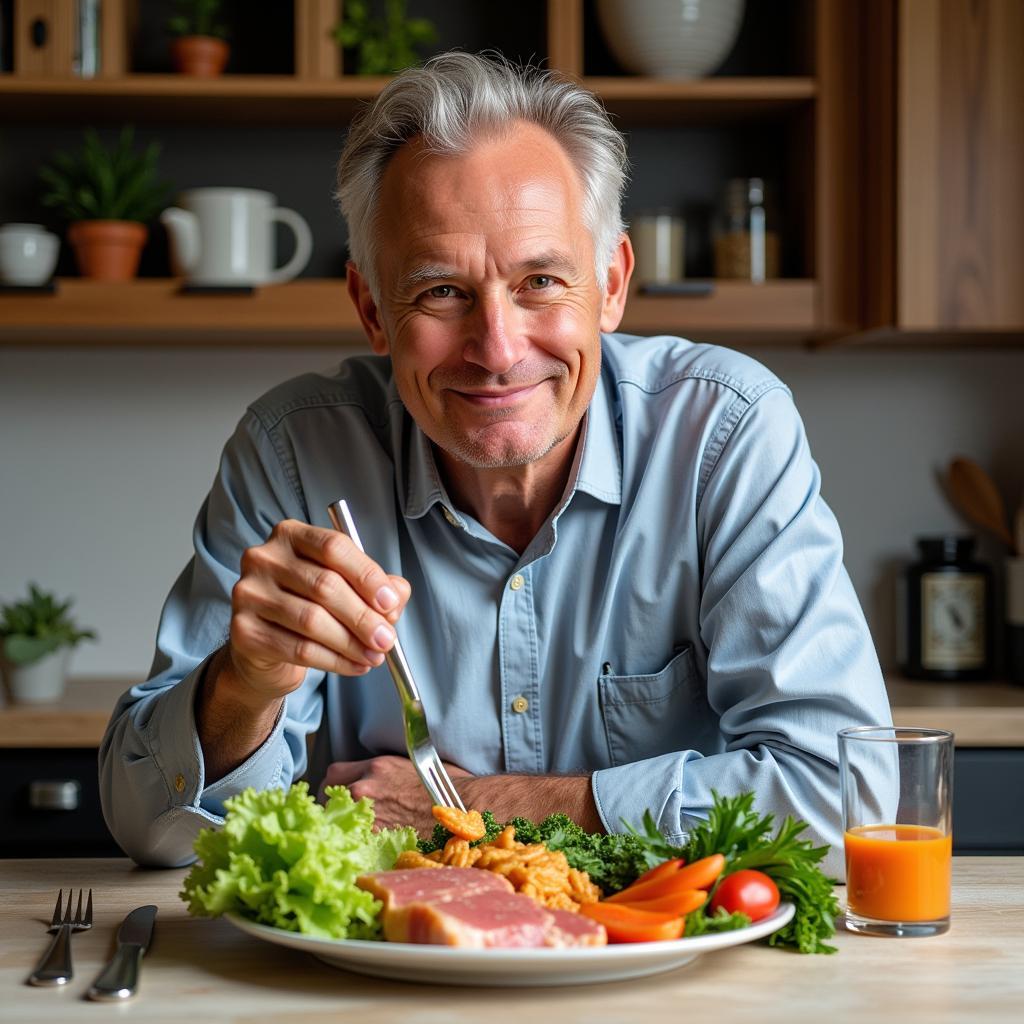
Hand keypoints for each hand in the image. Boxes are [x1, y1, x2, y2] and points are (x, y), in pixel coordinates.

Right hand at [228, 519, 411, 700]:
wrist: (267, 647)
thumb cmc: (309, 606)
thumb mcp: (346, 588)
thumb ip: (375, 586)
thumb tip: (396, 596)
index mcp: (291, 535)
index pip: (334, 547)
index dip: (367, 576)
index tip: (390, 603)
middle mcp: (264, 558)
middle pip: (324, 585)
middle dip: (363, 617)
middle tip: (387, 639)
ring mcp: (248, 593)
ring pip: (312, 620)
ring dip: (351, 643)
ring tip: (373, 656)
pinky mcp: (243, 630)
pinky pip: (297, 648)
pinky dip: (333, 660)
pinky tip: (353, 665)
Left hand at [321, 755, 473, 833]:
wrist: (462, 810)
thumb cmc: (446, 789)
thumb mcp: (414, 766)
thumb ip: (387, 774)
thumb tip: (379, 782)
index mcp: (375, 768)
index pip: (334, 774)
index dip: (334, 786)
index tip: (337, 794)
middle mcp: (366, 789)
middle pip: (327, 799)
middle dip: (333, 808)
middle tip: (343, 817)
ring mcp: (368, 817)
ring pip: (335, 823)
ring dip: (340, 828)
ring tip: (350, 835)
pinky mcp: (376, 841)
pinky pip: (351, 844)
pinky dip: (353, 847)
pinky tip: (360, 849)